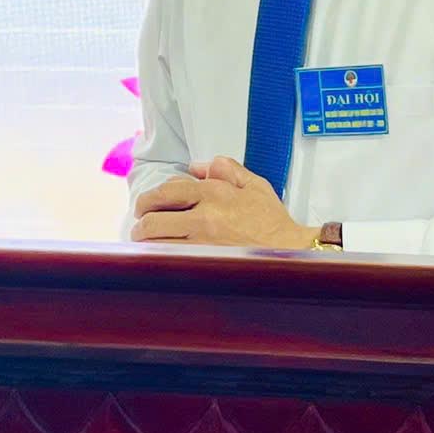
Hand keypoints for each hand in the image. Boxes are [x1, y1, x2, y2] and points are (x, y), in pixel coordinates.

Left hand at [130, 158, 312, 248]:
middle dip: (140, 224)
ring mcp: (204, 244)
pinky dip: (162, 260)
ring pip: (158, 244)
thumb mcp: (254, 185)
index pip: (166, 191)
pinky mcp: (207, 265)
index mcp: (214, 194)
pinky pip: (173, 262)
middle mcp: (205, 217)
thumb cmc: (272, 221)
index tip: (144, 207)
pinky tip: (161, 260)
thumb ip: (226, 169)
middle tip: (140, 228)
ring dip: (147, 245)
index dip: (148, 200)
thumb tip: (197, 166)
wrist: (293, 252)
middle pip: (153, 220)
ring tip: (146, 245)